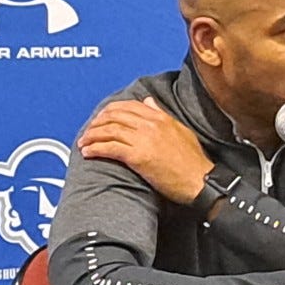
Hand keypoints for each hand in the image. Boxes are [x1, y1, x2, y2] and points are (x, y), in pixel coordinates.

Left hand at [78, 96, 212, 203]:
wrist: (200, 182)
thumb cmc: (193, 163)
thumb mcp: (180, 131)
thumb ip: (162, 115)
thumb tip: (148, 102)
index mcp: (160, 118)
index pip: (127, 106)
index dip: (109, 111)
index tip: (101, 118)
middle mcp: (150, 125)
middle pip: (115, 116)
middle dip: (97, 123)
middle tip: (88, 131)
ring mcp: (143, 139)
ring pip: (109, 130)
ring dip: (92, 136)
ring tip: (83, 142)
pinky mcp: (138, 156)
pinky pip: (110, 148)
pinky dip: (96, 148)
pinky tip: (88, 152)